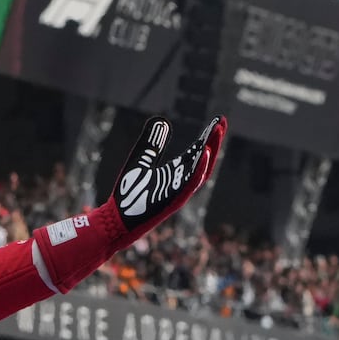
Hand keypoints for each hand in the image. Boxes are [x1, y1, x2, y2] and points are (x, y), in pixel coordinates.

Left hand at [34, 114, 225, 292]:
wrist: (116, 220)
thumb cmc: (128, 194)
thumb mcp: (140, 161)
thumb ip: (152, 143)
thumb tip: (163, 120)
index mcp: (175, 172)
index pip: (197, 151)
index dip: (208, 136)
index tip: (218, 120)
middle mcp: (181, 181)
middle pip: (204, 158)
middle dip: (214, 140)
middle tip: (222, 121)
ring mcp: (179, 191)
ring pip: (202, 169)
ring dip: (211, 149)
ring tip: (217, 130)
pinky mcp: (174, 200)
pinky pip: (191, 183)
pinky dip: (199, 168)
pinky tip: (204, 152)